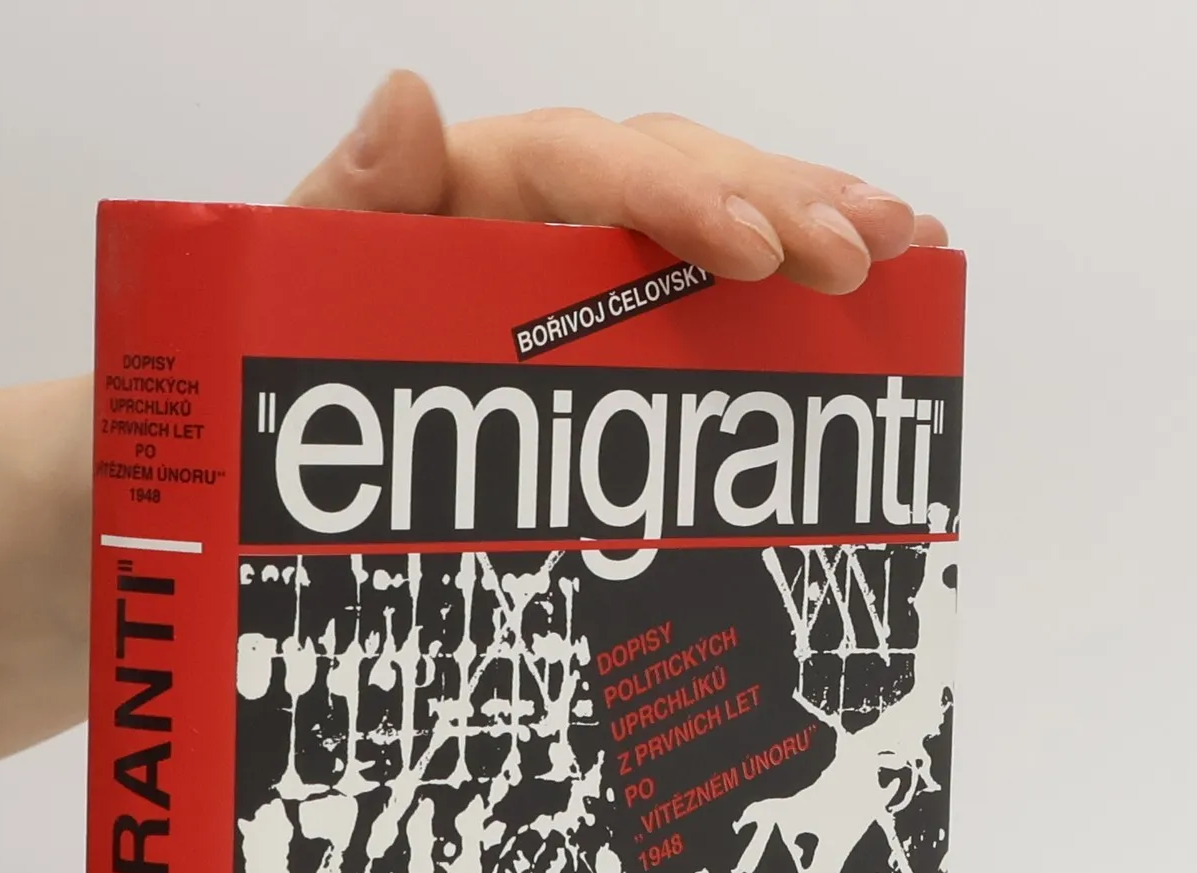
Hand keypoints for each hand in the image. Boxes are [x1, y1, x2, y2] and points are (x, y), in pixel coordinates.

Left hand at [289, 70, 947, 297]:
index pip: (590, 165)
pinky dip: (796, 275)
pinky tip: (883, 277)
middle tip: (869, 248)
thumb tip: (405, 97)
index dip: (678, 199)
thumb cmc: (289, 350)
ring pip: (714, 216)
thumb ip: (345, 203)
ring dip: (813, 222)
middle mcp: (543, 212)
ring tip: (907, 243)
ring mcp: (587, 265)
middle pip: (678, 175)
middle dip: (780, 203)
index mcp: (472, 189)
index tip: (751, 254)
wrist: (293, 452)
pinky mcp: (615, 321)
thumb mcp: (292, 283)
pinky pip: (713, 282)